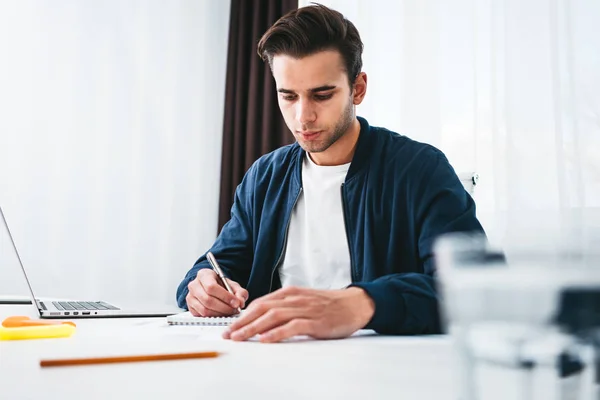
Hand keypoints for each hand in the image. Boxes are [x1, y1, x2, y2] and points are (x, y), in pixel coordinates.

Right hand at [186, 268, 248, 316]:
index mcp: (203, 275)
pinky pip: (202, 316)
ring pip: (204, 310)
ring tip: (229, 312)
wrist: (212, 288)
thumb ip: (240, 292)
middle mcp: (194, 285)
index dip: (225, 297)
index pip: (211, 287)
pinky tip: (222, 313)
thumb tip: (240, 302)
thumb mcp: (233, 285)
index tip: (236, 303)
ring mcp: (190, 297)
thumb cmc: (221, 285)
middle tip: (234, 309)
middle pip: (208, 300)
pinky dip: (214, 317)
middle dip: (224, 307)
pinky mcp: (190, 308)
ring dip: (220, 313)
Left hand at [223, 286, 374, 342]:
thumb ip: (285, 306)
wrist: (354, 304)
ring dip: (253, 327)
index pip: (260, 302)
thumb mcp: (304, 300)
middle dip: (242, 322)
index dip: (243, 314)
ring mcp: (304, 309)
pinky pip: (291, 326)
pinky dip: (276, 332)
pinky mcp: (314, 321)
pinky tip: (266, 339)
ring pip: (272, 316)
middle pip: (262, 309)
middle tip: (229, 334)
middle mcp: (294, 298)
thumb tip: (264, 317)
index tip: (231, 326)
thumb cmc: (329, 305)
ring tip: (240, 337)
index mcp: (290, 293)